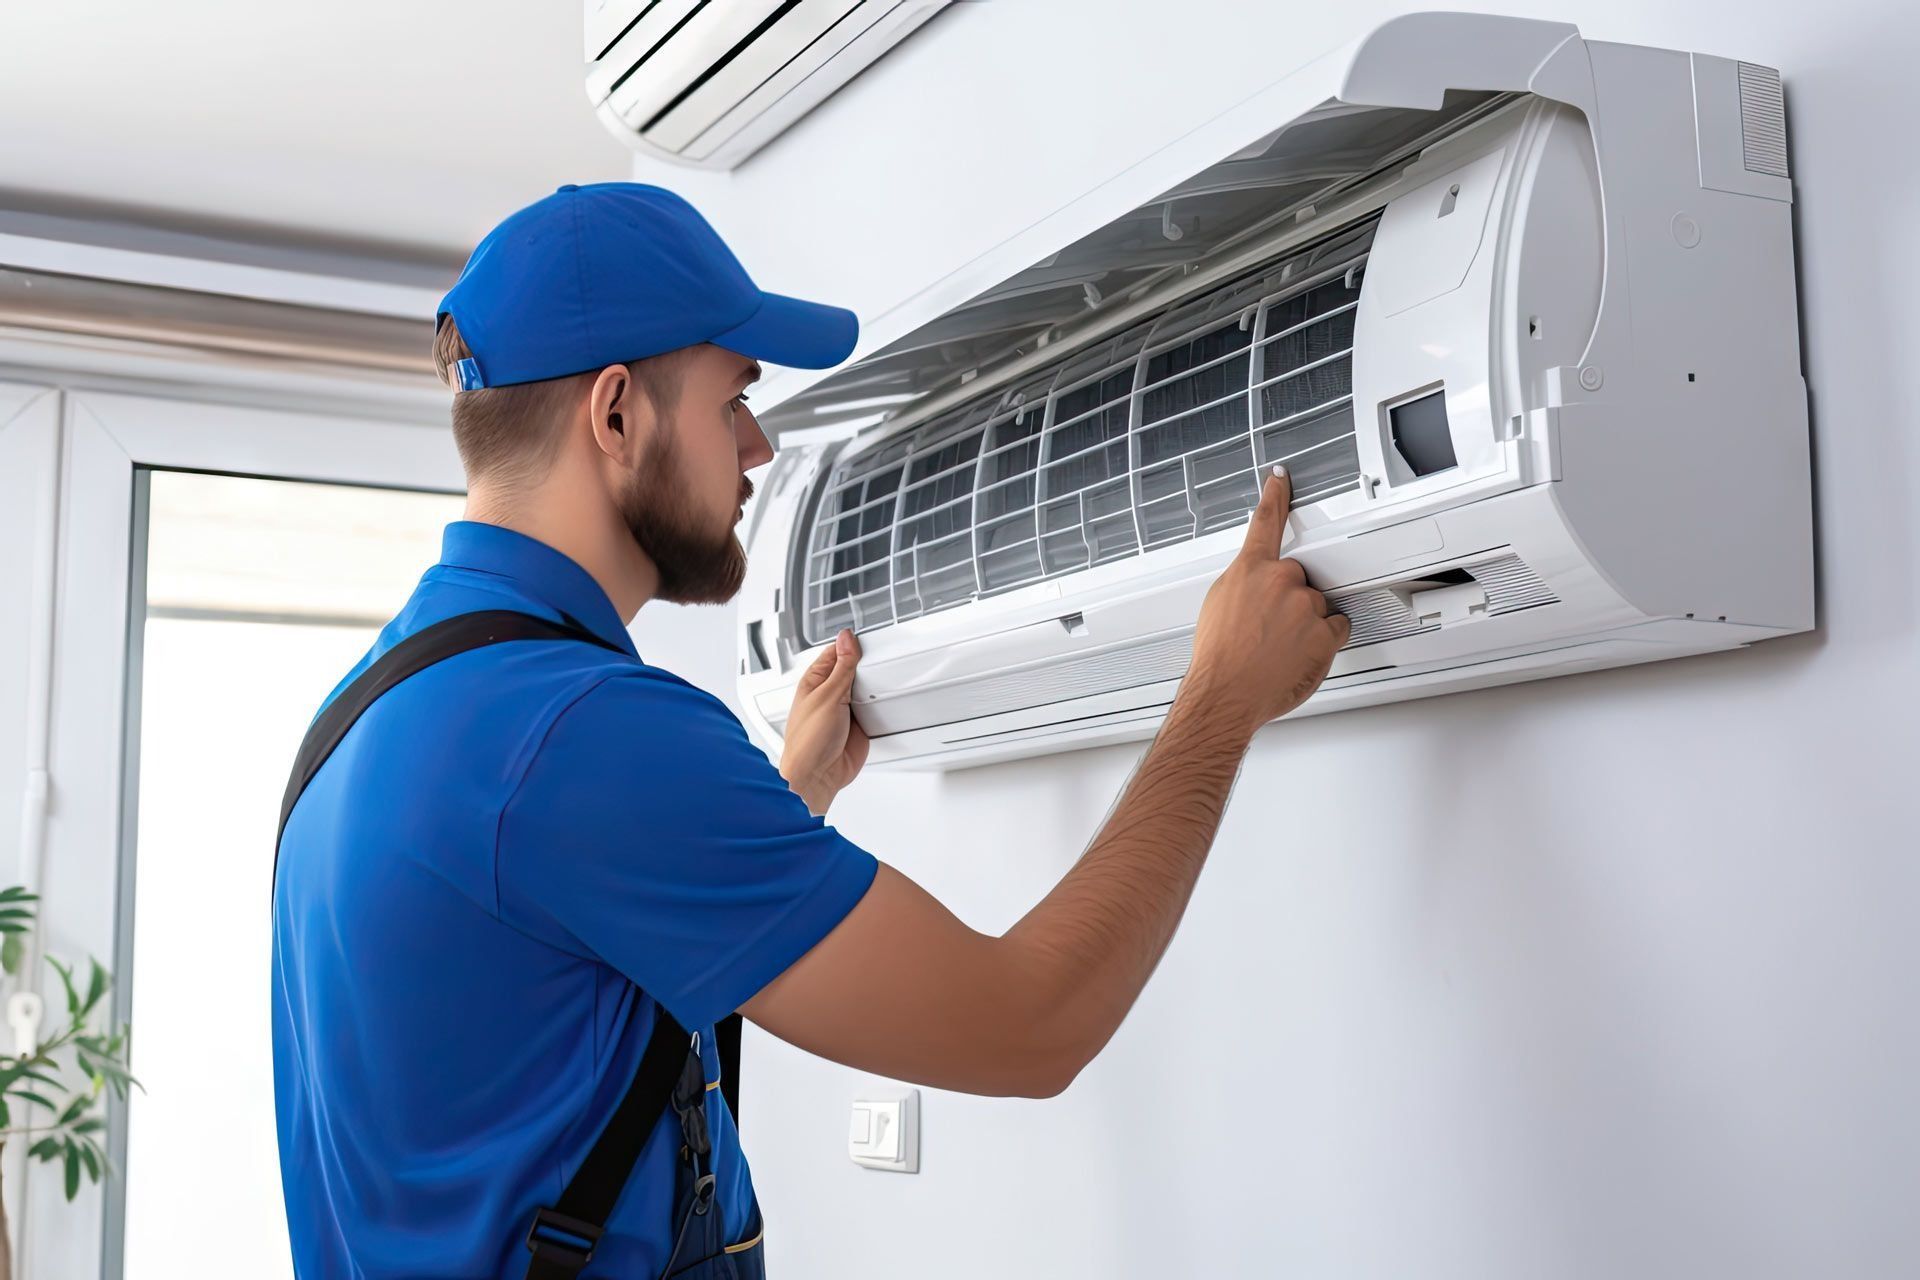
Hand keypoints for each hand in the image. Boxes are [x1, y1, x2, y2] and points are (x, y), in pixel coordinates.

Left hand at [779, 628, 870, 814]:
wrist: (818, 776)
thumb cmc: (808, 740)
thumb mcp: (828, 695)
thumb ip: (842, 668)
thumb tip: (846, 640)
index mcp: (815, 682)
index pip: (835, 654)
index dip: (850, 646)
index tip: (867, 641)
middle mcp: (830, 695)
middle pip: (854, 671)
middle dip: (866, 668)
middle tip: (880, 663)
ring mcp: (845, 711)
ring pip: (866, 691)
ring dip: (875, 689)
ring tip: (884, 684)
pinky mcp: (860, 726)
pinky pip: (875, 711)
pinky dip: (882, 708)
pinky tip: (887, 704)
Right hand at [1183, 467, 1349, 736]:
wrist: (1225, 693)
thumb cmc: (1217, 658)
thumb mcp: (1217, 605)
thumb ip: (1242, 584)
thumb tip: (1253, 583)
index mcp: (1249, 570)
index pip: (1266, 522)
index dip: (1275, 495)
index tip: (1281, 478)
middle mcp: (1280, 581)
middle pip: (1298, 578)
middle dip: (1289, 598)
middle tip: (1270, 627)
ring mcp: (1305, 605)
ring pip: (1317, 606)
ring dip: (1305, 623)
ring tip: (1278, 648)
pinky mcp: (1325, 631)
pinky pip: (1336, 627)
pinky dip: (1324, 640)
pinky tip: (1299, 653)